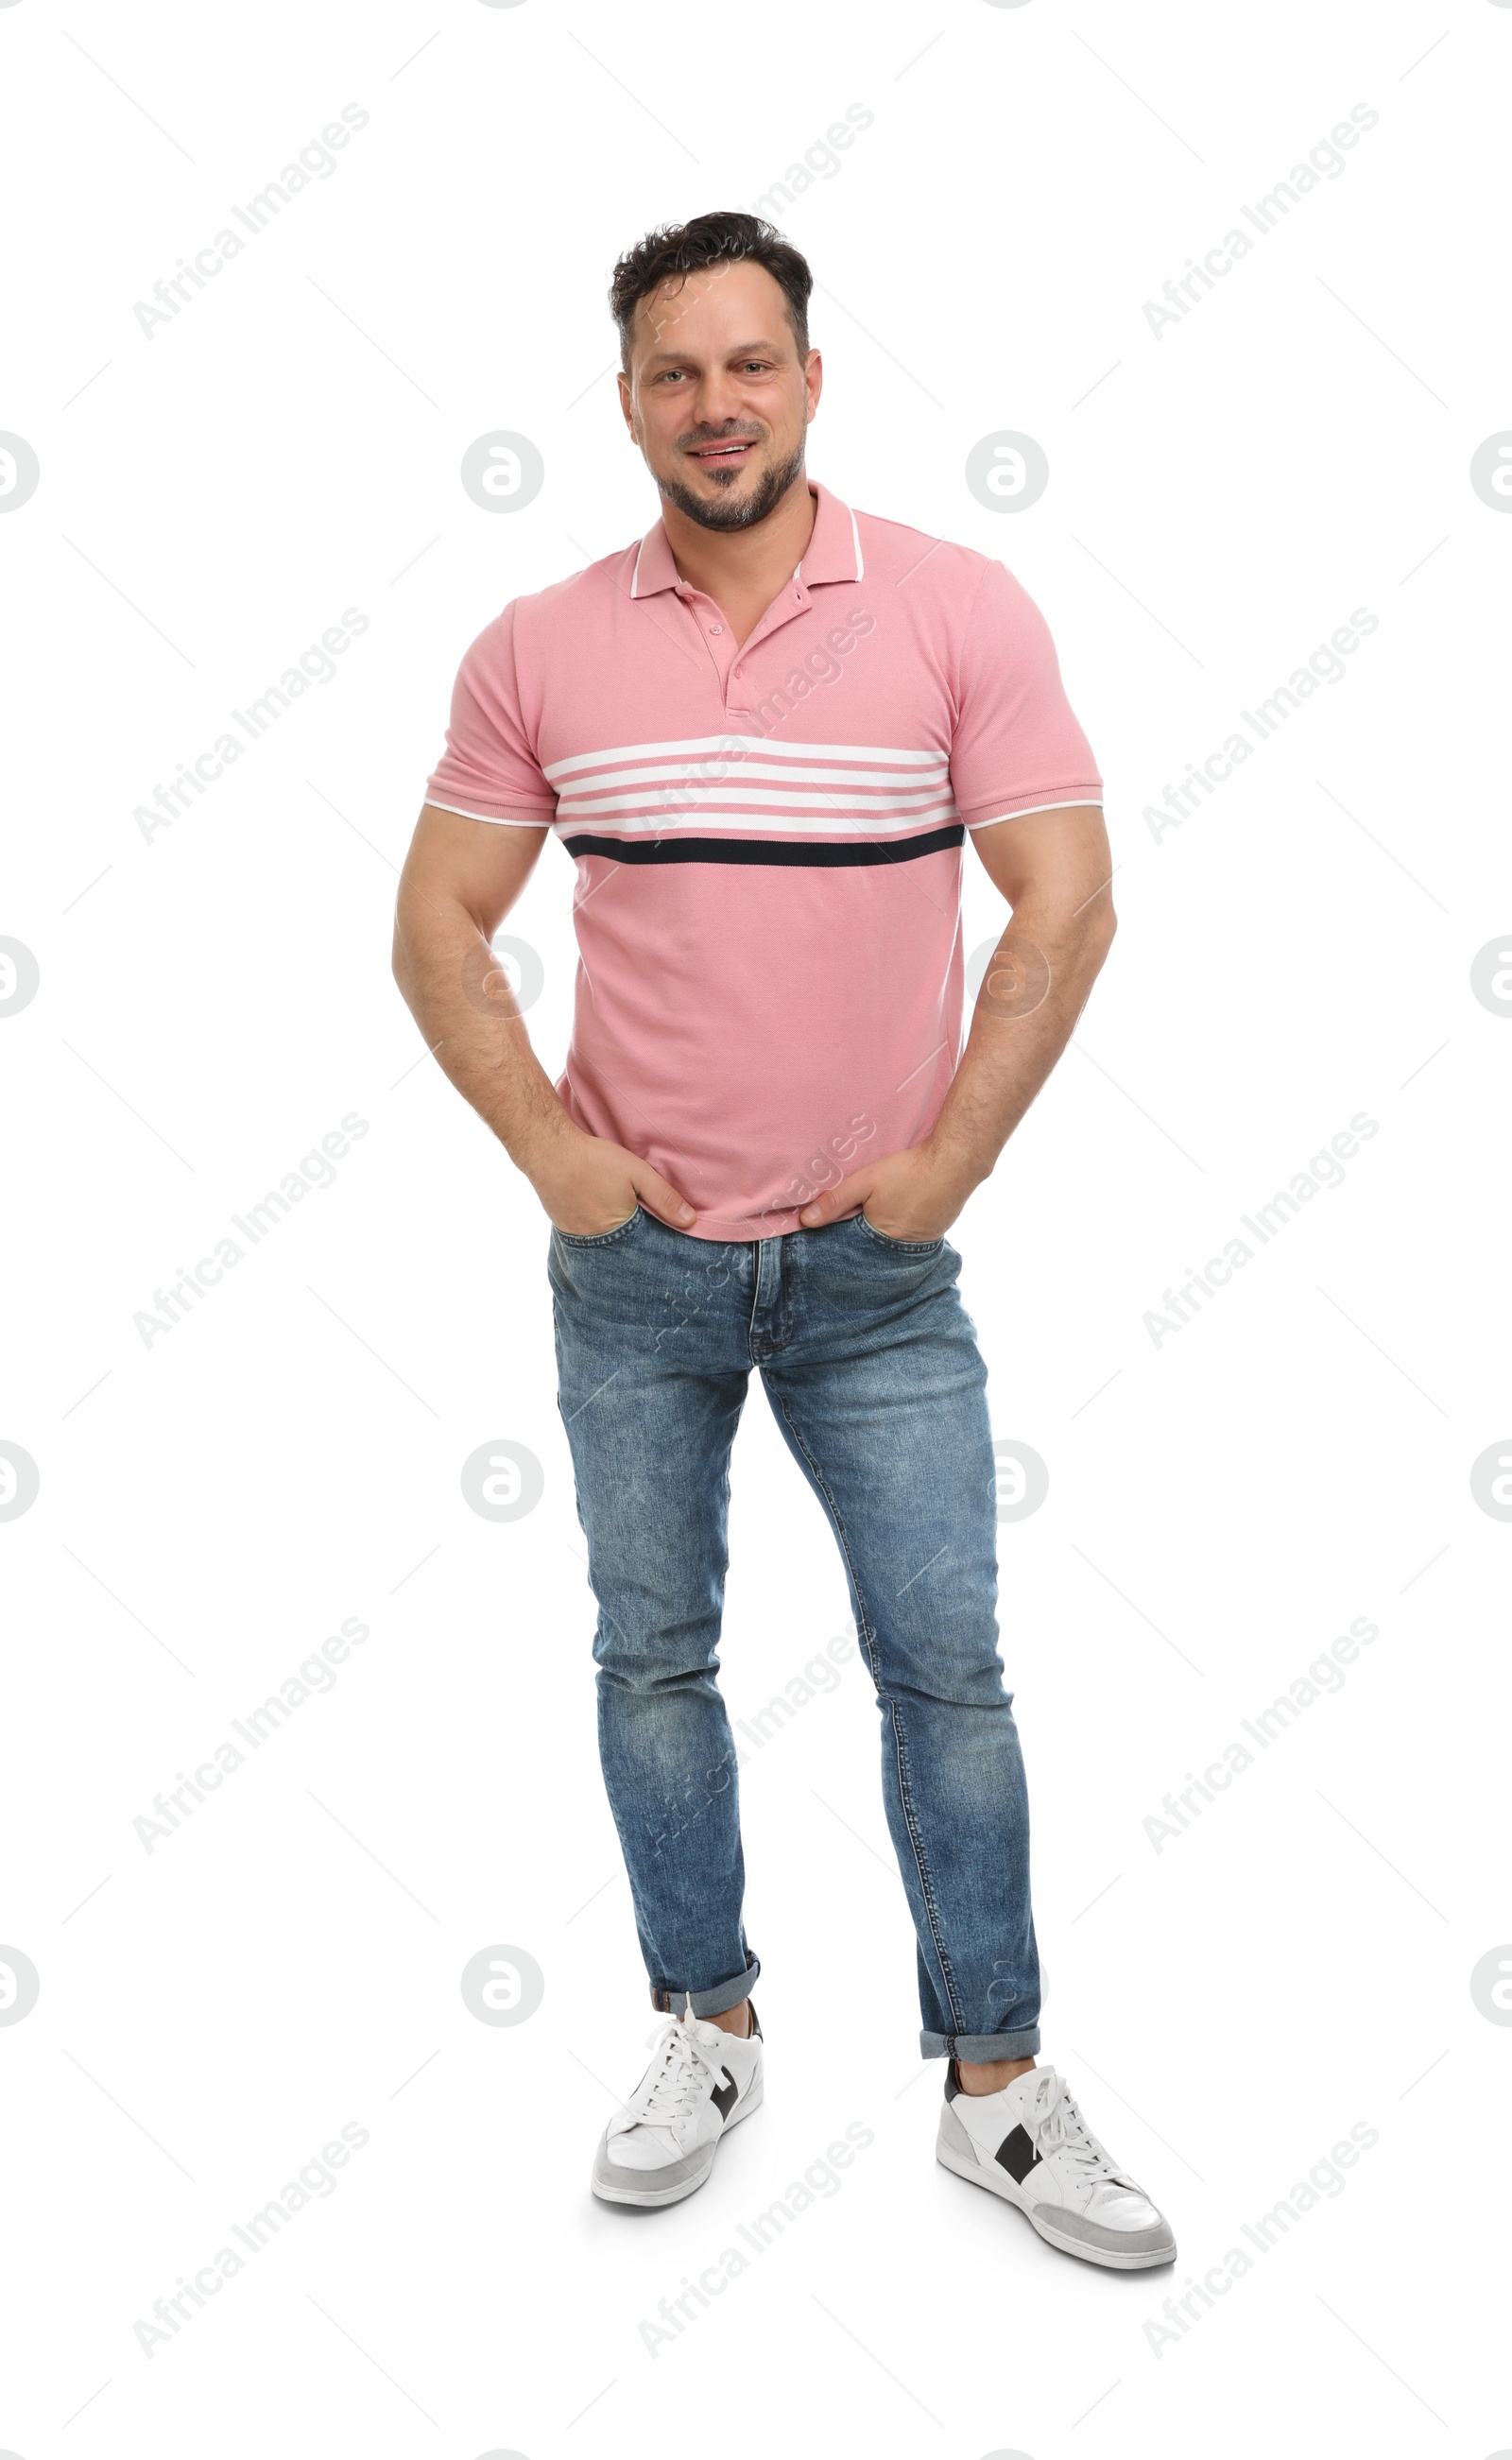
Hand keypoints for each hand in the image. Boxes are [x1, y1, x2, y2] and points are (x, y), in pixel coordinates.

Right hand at [523, 1124, 695, 1236]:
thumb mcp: (637, 1173)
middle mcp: (596, 1242)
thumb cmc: (594, 1160)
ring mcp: (577, 1237)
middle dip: (636, 1243)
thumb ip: (664, 1197)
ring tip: (620, 1219)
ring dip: (616, 1237)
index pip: (644, 1250)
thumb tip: (690, 1221)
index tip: (663, 1240)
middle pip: (624, 1250)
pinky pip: (588, 1237)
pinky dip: (598, 1229)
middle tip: (641, 1228)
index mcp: (617, 1231)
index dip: (655, 1243)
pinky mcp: (564, 1229)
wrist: (548, 1150)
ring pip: (605, 1244)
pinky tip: (599, 1213)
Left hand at [797, 1139, 977, 1240]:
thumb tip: (806, 1221)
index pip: (854, 1248)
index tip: (837, 1226)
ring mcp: (923, 1242)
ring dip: (885, 1230)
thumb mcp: (866, 1182)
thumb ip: (835, 1201)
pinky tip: (902, 1208)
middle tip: (860, 1216)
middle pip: (874, 1246)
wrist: (957, 1161)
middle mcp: (903, 1248)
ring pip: (893, 1240)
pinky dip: (904, 1225)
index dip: (845, 1236)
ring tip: (880, 1212)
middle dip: (864, 1235)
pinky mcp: (936, 1231)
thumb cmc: (909, 1171)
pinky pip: (912, 1235)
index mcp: (882, 1240)